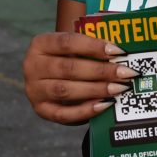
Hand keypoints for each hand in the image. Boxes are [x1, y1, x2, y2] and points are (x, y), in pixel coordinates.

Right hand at [22, 32, 136, 124]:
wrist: (52, 75)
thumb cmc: (69, 57)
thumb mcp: (74, 46)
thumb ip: (92, 45)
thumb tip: (119, 50)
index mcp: (40, 44)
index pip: (67, 43)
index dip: (93, 46)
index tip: (117, 51)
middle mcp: (32, 66)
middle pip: (68, 68)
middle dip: (100, 71)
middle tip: (125, 73)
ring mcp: (34, 90)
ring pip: (65, 90)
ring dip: (96, 90)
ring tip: (119, 88)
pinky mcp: (41, 110)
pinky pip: (64, 114)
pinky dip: (86, 110)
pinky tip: (105, 104)